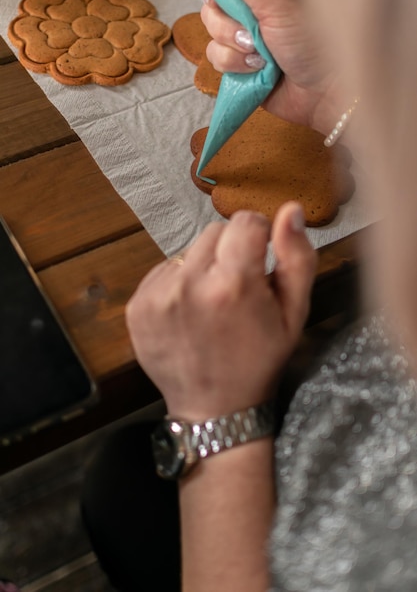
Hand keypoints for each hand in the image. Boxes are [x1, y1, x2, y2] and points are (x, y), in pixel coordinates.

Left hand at [126, 203, 316, 421]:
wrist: (214, 409)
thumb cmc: (260, 360)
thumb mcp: (294, 314)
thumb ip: (297, 258)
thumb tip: (290, 210)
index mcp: (232, 284)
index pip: (245, 221)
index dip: (259, 235)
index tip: (260, 259)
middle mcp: (189, 284)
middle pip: (214, 232)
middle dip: (230, 251)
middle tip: (236, 287)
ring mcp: (157, 295)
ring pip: (187, 250)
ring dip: (202, 267)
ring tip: (212, 302)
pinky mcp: (137, 305)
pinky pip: (163, 271)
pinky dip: (178, 283)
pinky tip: (189, 311)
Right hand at [194, 0, 342, 134]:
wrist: (322, 93)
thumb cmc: (315, 42)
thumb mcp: (277, 0)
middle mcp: (252, 1)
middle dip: (225, 17)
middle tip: (252, 27)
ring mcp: (244, 31)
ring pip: (210, 28)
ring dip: (232, 44)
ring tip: (260, 53)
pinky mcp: (238, 59)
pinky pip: (214, 54)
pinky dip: (233, 64)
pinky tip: (256, 68)